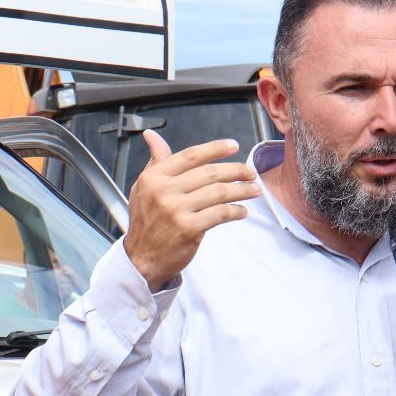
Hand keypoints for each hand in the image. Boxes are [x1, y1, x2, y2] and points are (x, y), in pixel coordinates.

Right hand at [123, 132, 259, 288]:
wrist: (141, 259)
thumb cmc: (145, 223)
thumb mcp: (143, 188)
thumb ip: (155, 162)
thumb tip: (152, 136)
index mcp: (153, 177)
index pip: (190, 156)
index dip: (215, 149)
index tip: (233, 146)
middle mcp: (163, 191)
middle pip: (209, 173)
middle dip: (236, 170)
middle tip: (251, 172)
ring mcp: (176, 210)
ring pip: (219, 192)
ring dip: (242, 190)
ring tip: (254, 190)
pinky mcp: (189, 229)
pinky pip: (220, 213)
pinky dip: (236, 211)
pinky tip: (242, 211)